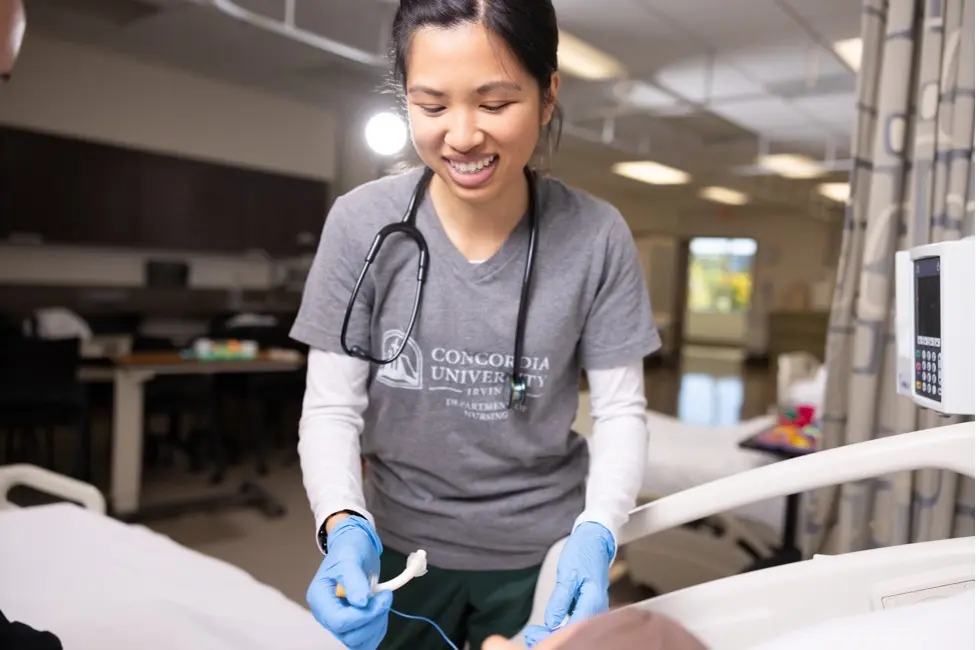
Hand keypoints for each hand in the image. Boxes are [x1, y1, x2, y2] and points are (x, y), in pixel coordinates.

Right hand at [306, 515, 392, 649]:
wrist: (355, 547)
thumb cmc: (349, 549)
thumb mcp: (350, 558)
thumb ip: (354, 579)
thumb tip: (360, 602)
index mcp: (319, 599)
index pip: (339, 621)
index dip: (363, 615)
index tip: (382, 596)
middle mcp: (326, 614)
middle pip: (350, 635)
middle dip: (373, 618)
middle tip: (384, 596)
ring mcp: (338, 621)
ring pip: (359, 641)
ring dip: (377, 624)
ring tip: (382, 600)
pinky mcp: (351, 624)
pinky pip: (366, 639)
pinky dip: (378, 628)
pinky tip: (381, 610)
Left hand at [523, 522, 614, 646]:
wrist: (595, 540)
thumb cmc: (582, 553)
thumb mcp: (568, 574)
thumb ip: (561, 600)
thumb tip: (552, 623)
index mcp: (593, 602)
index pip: (572, 628)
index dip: (552, 636)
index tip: (533, 635)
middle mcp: (597, 609)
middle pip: (574, 632)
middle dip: (551, 637)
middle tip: (530, 636)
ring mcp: (594, 608)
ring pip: (574, 628)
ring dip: (555, 634)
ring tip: (534, 634)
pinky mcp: (589, 606)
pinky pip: (575, 621)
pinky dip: (561, 626)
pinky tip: (547, 628)